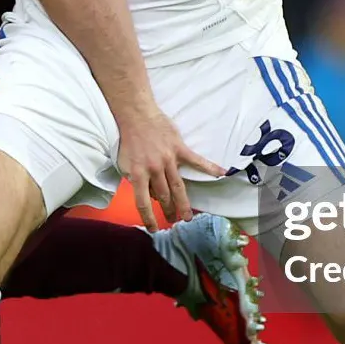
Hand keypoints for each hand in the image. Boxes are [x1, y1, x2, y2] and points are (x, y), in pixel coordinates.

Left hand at [116, 105, 224, 229]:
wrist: (136, 115)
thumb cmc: (129, 139)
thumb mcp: (124, 163)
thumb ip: (134, 179)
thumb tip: (148, 193)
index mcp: (137, 173)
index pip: (143, 202)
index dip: (148, 218)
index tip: (154, 228)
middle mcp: (154, 169)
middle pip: (164, 196)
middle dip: (168, 211)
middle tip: (173, 220)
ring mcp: (168, 159)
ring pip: (178, 186)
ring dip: (183, 203)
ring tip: (187, 215)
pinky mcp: (179, 149)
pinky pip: (196, 161)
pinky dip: (209, 168)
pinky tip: (221, 174)